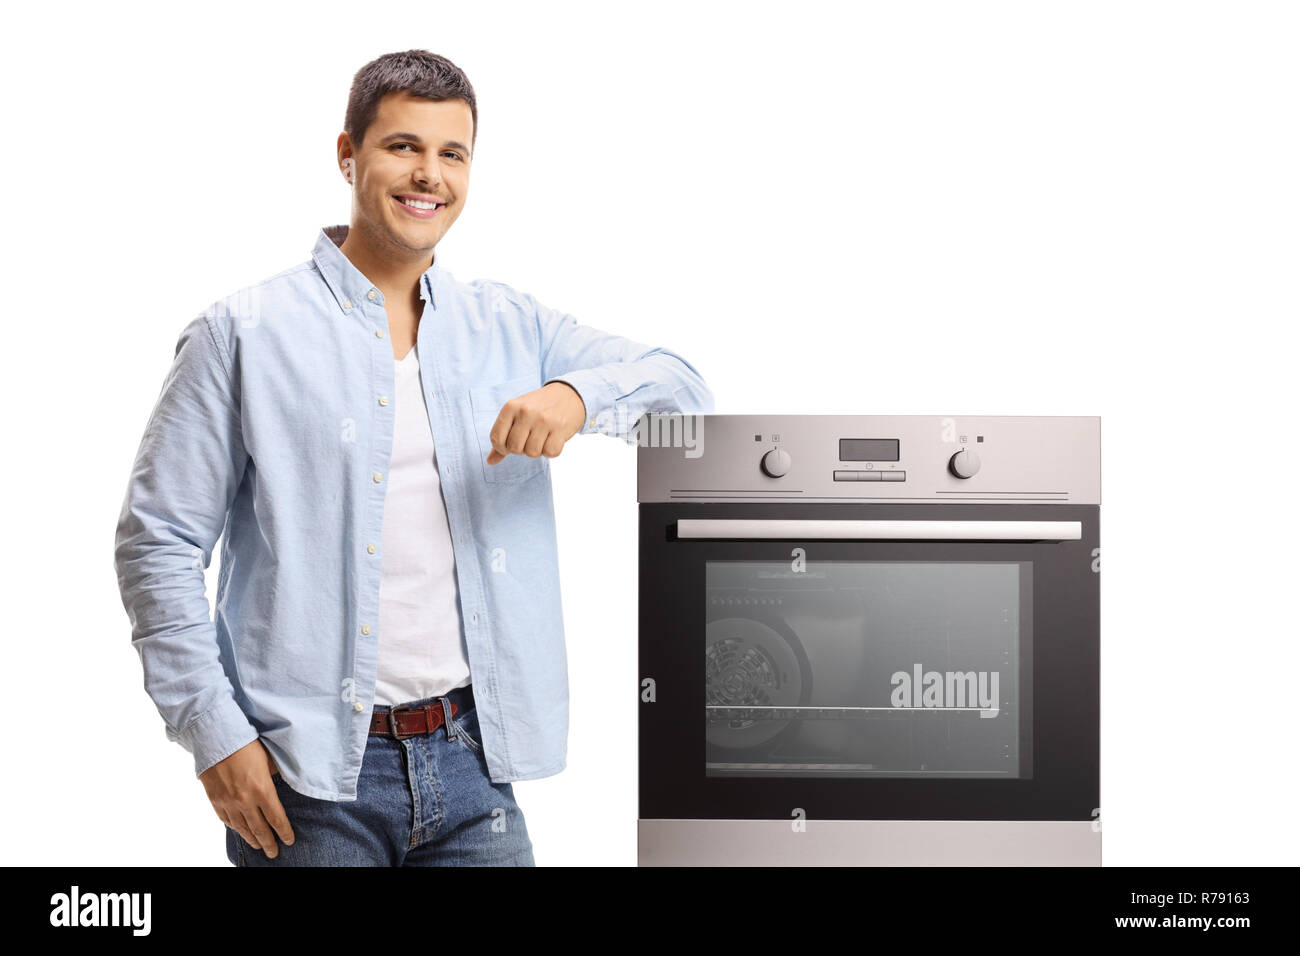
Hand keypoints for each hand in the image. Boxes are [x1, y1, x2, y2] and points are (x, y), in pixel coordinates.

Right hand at [199, 737, 293, 858]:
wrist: (216, 738)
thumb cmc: (246, 744)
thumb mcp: (269, 759)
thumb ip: (274, 776)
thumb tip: (280, 784)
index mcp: (262, 790)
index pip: (277, 819)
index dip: (284, 832)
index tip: (289, 841)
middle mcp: (245, 801)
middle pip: (260, 829)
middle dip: (269, 843)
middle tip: (274, 853)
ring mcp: (228, 802)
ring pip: (242, 828)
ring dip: (252, 839)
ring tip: (259, 846)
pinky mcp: (215, 800)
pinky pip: (226, 820)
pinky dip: (235, 828)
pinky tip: (240, 831)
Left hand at [485, 381, 586, 465]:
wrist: (569, 394)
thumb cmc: (539, 407)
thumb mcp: (517, 414)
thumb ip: (503, 436)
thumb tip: (490, 461)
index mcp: (511, 407)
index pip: (496, 439)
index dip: (502, 448)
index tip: (511, 444)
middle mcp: (526, 412)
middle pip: (514, 448)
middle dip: (522, 449)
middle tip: (530, 439)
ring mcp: (544, 420)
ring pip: (532, 453)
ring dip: (538, 450)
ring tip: (542, 438)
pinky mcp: (560, 427)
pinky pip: (550, 452)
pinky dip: (552, 451)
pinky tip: (553, 439)